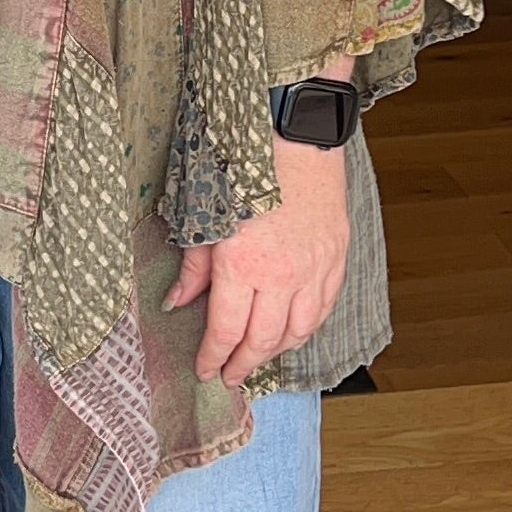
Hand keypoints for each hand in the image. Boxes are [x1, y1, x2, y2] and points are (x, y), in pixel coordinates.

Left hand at [166, 133, 350, 389]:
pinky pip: (324, 308)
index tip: (204, 370)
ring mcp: (314, 268)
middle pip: (263, 341)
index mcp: (242, 264)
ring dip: (276, 352)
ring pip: (298, 331)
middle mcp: (282, 274)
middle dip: (243, 364)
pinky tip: (292, 332)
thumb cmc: (243, 168)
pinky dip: (307, 328)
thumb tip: (175, 303)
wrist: (295, 135)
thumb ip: (193, 267)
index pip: (226, 331)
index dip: (213, 357)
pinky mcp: (335, 257)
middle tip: (229, 376)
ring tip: (258, 358)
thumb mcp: (204, 216)